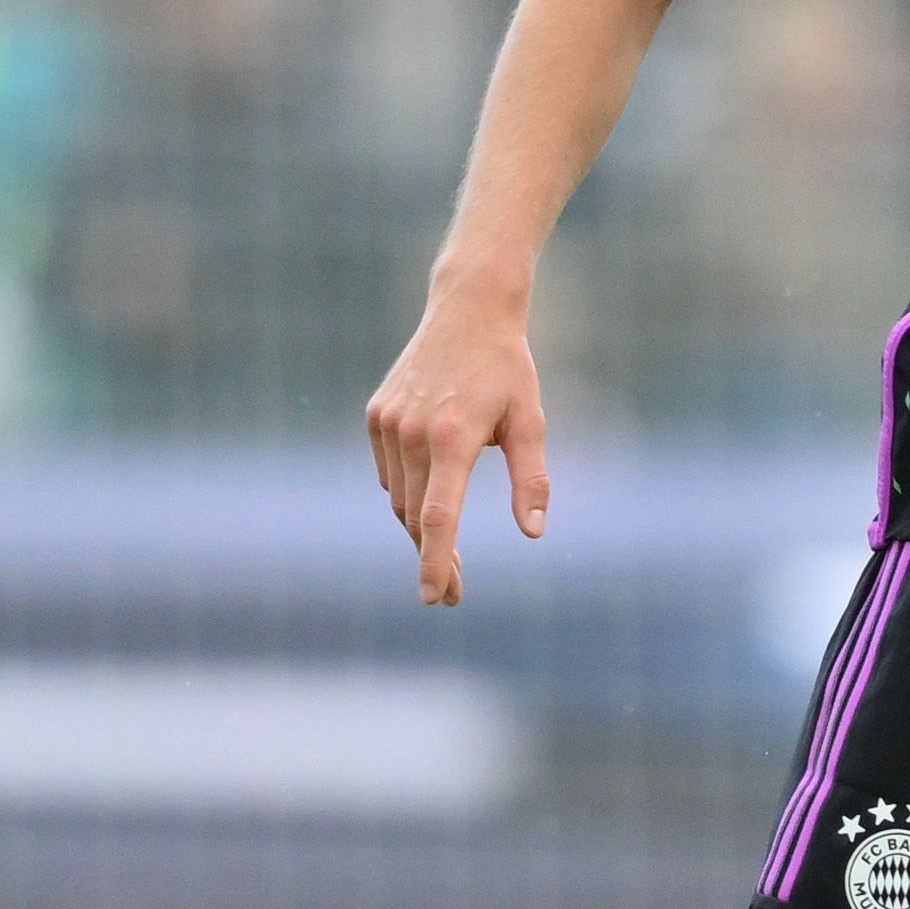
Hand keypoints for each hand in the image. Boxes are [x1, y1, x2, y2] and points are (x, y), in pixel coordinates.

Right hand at [364, 293, 552, 607]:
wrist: (467, 313)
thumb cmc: (508, 369)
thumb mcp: (531, 421)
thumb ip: (532, 479)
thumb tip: (534, 532)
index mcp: (453, 437)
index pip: (439, 516)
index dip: (436, 561)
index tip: (435, 596)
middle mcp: (411, 433)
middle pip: (417, 516)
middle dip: (434, 559)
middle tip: (454, 596)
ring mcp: (388, 423)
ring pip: (399, 498)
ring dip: (420, 532)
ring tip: (448, 557)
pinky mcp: (375, 415)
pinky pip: (389, 473)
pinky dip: (407, 495)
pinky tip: (429, 503)